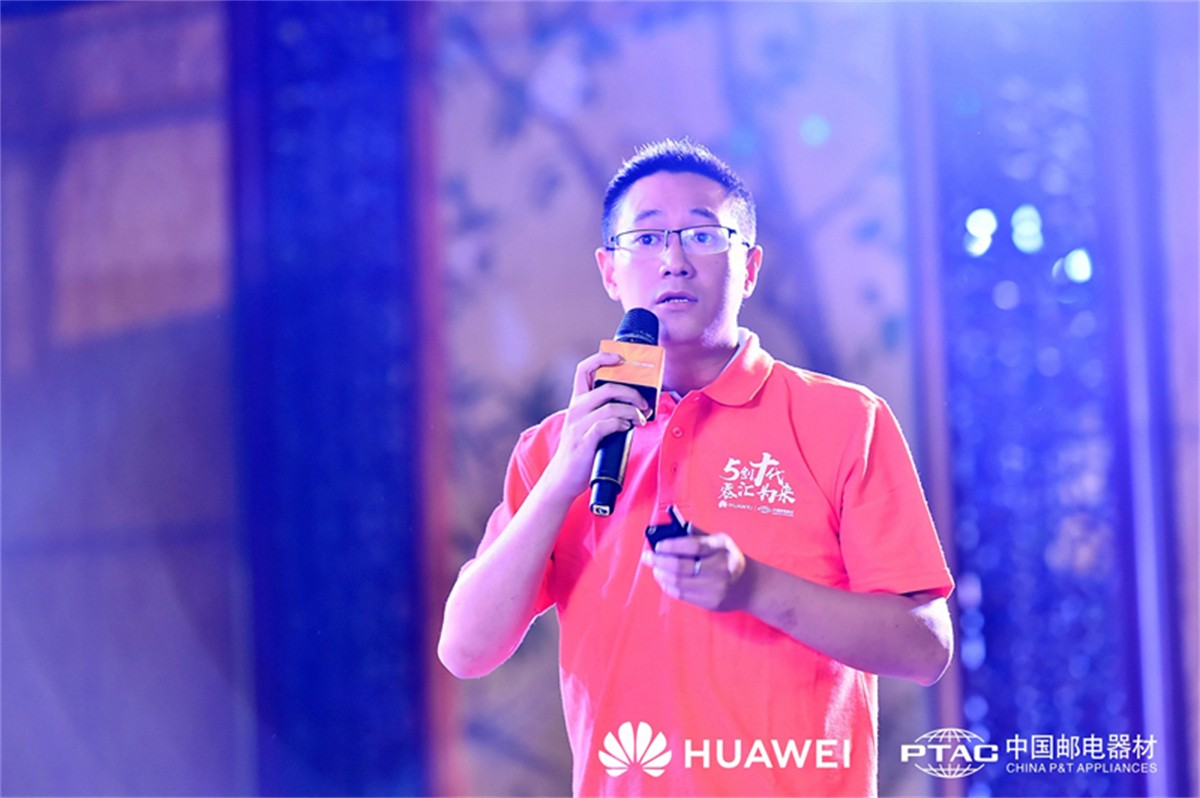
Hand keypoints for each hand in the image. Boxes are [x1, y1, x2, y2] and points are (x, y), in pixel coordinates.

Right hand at [540, 350, 652, 502]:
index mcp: (577, 401)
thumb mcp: (588, 424)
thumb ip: (604, 411)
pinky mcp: (584, 441)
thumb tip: (635, 404)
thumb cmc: (581, 450)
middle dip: (632, 392)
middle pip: (607, 386)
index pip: (584, 369)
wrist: (563, 478)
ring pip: (611, 405)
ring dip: (632, 410)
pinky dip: (622, 423)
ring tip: (641, 418)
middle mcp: (576, 409)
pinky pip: (607, 424)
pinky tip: (627, 427)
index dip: (602, 358)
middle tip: (645, 403)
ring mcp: (579, 424)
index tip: (621, 357)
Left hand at [641, 529, 747, 611]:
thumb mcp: (720, 541)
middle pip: (682, 567)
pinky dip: (668, 586)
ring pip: (679, 583)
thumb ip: (697, 535)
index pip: (693, 547)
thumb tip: (672, 528)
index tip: (658, 545)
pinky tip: (663, 580)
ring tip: (654, 568)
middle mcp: (720, 569)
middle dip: (660, 561)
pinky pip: (683, 595)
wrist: (750, 586)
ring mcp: (716, 588)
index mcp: (721, 549)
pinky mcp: (711, 603)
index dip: (672, 546)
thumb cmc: (729, 558)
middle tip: (647, 557)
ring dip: (661, 575)